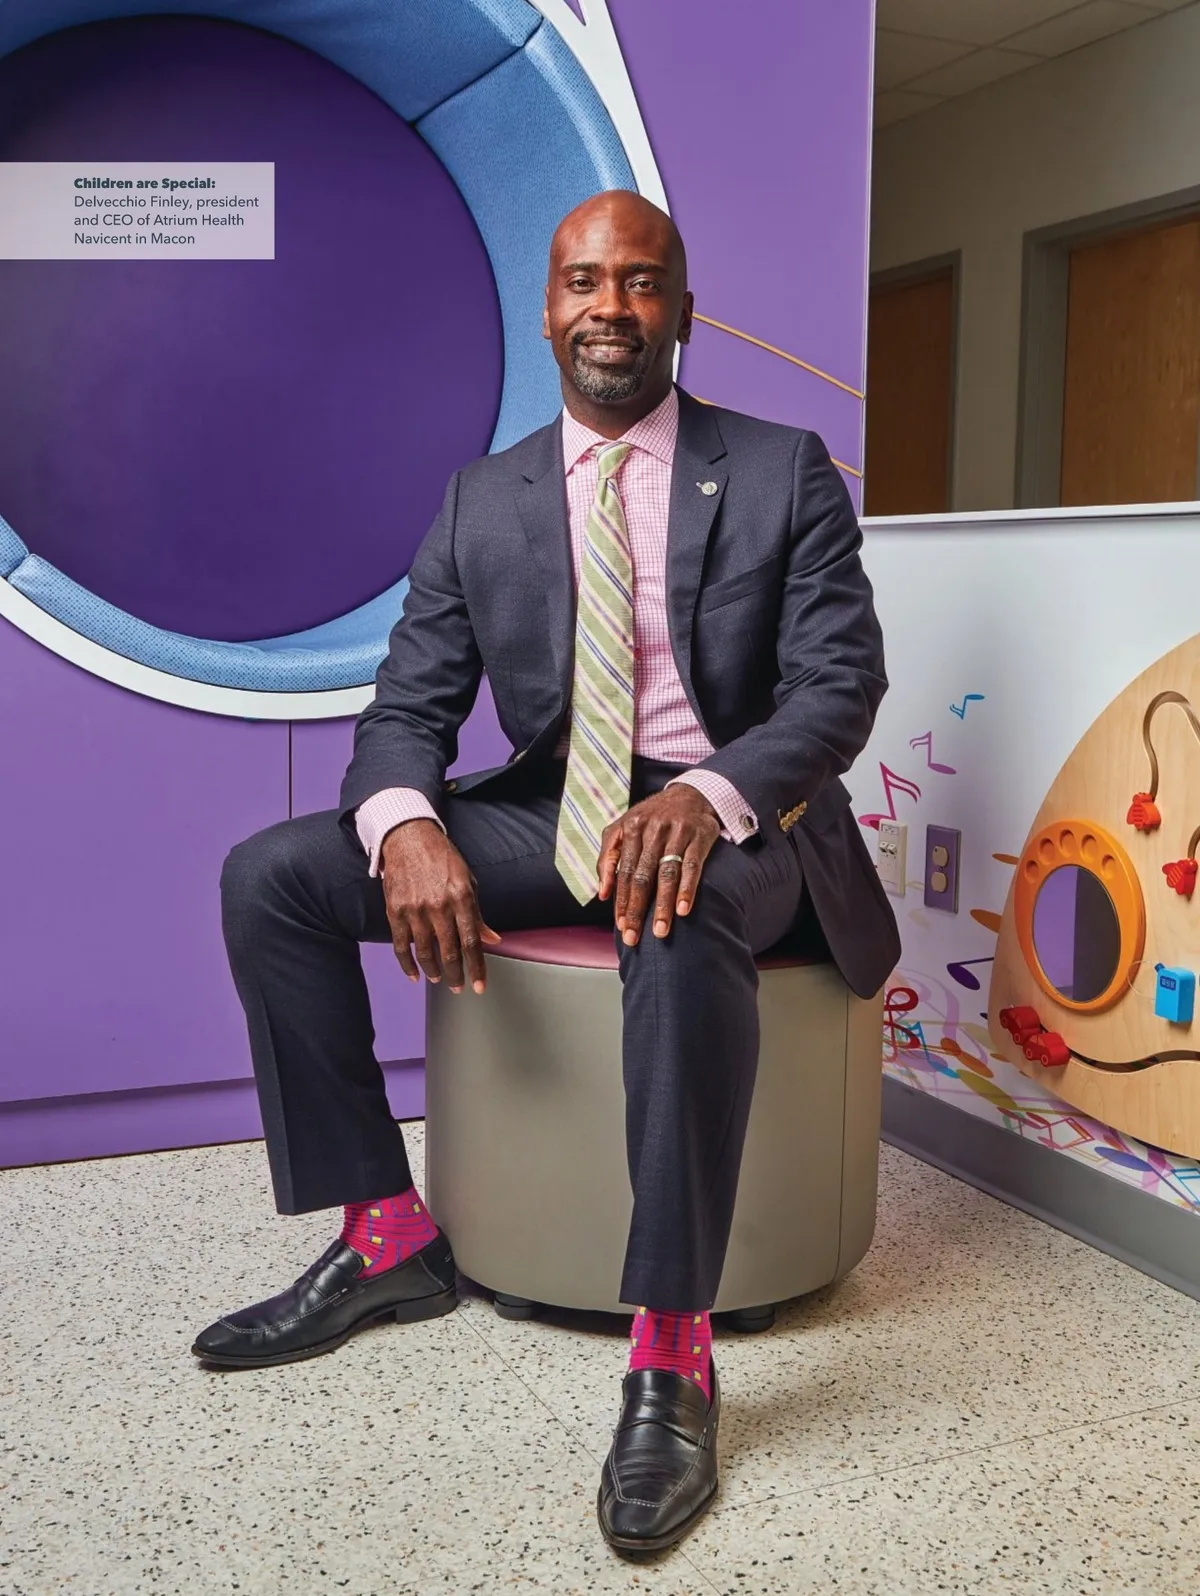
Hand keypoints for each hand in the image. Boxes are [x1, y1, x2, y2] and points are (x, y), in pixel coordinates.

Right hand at [380, 820, 500, 993]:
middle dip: (456, 975)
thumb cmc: (441, 858)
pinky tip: (414, 975)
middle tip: (459, 988)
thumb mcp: (468, 880)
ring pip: (426, 952)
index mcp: (461, 898)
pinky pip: (401, 945)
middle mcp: (439, 906)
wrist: (408, 837)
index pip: (472, 942)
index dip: (477, 968)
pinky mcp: (395, 910)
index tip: (480, 986)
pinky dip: (407, 964)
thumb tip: (492, 939)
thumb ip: (477, 913)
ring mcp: (415, 910)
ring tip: (440, 980)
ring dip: (434, 971)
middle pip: (450, 951)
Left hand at [598, 785, 720, 945]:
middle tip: (634, 936)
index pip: (623, 871)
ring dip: (663, 905)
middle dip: (637, 909)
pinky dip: (687, 889)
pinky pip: (693, 866)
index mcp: (631, 827)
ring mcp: (677, 832)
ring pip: (667, 874)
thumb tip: (602, 894)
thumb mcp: (623, 828)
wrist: (690, 793)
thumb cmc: (651, 818)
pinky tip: (683, 909)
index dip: (621, 901)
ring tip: (660, 930)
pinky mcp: (699, 836)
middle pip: (643, 876)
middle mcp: (653, 829)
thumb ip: (608, 857)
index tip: (620, 927)